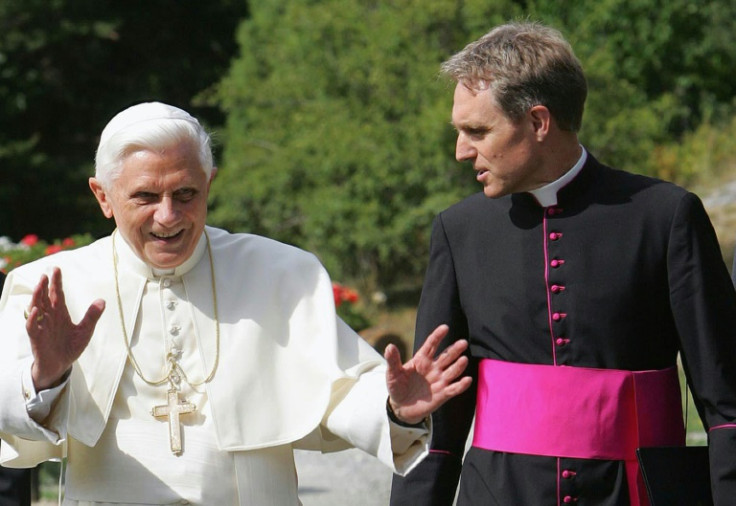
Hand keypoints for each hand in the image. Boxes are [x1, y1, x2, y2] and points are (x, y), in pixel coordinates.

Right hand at [26, 267, 105, 390]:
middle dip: (45, 286)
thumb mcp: (85, 331)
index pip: (57, 294)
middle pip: (45, 298)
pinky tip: (36, 310)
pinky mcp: (37, 338)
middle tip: (46, 274)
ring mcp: (42, 327)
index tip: (56, 269)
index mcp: (60, 313)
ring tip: (39, 285)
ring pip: (36, 308)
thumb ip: (92, 316)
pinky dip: (33, 318)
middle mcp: (50, 317)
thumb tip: (102, 300)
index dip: (56, 282)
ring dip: (37, 297)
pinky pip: (32, 327)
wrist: (60, 366)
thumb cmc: (70, 347)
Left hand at [384, 324, 471, 424]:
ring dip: (458, 366)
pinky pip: (453, 389)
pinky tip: (467, 380)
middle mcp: (433, 368)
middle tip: (463, 342)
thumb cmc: (397, 387)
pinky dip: (461, 385)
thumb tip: (390, 346)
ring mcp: (439, 381)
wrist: (401, 407)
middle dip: (454, 350)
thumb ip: (393, 360)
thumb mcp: (393, 373)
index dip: (437, 336)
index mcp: (421, 360)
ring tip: (464, 359)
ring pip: (452, 371)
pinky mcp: (443, 394)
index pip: (431, 345)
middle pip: (446, 356)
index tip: (445, 328)